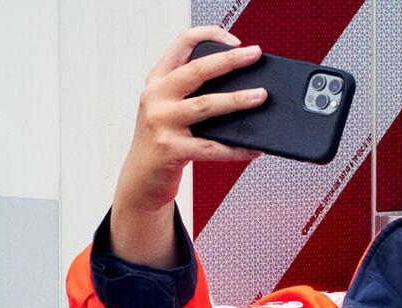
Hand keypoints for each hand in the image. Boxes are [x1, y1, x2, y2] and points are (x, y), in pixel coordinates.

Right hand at [110, 26, 266, 267]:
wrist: (141, 178)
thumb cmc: (163, 139)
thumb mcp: (169, 107)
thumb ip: (194, 91)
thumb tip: (244, 85)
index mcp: (158, 80)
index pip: (181, 44)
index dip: (208, 35)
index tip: (234, 39)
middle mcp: (156, 97)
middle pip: (196, 71)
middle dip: (229, 60)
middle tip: (255, 54)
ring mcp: (161, 122)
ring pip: (206, 105)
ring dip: (237, 100)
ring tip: (260, 96)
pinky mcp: (170, 149)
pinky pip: (211, 147)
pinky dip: (236, 148)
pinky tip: (254, 148)